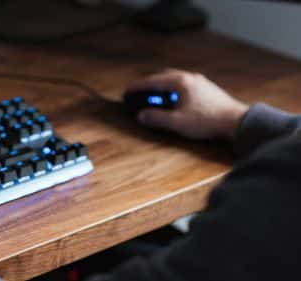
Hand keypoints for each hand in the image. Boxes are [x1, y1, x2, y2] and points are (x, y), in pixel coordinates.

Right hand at [127, 69, 248, 140]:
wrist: (236, 122)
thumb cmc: (207, 121)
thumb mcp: (177, 122)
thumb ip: (156, 118)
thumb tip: (141, 115)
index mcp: (180, 82)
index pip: (152, 81)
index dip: (137, 87)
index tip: (127, 92)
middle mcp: (190, 77)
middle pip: (163, 76)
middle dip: (149, 84)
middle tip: (139, 93)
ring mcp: (200, 82)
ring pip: (175, 79)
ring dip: (162, 86)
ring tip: (155, 97)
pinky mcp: (208, 89)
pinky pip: (184, 84)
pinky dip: (173, 89)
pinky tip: (174, 100)